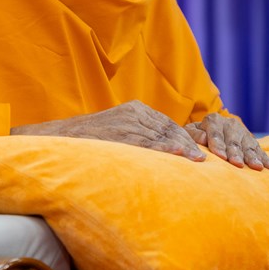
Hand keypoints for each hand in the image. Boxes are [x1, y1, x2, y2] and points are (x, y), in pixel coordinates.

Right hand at [11, 100, 206, 160]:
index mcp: (136, 109)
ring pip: (162, 134)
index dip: (184, 137)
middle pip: (169, 127)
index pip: (167, 123)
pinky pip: (148, 142)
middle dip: (188, 142)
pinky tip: (179, 155)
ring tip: (198, 160)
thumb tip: (160, 154)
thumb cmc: (93, 140)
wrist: (63, 138)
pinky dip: (165, 148)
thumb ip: (138, 136)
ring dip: (182, 147)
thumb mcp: (118, 130)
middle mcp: (134, 112)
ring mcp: (128, 122)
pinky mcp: (121, 132)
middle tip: (205, 158)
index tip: (198, 150)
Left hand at [184, 113, 268, 170]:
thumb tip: (202, 139)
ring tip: (256, 167)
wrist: (213, 127)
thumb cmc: (198, 134)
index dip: (218, 145)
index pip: (215, 133)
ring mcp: (243, 132)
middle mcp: (229, 124)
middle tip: (238, 164)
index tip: (221, 156)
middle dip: (236, 153)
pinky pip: (260, 150)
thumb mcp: (191, 130)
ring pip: (248, 146)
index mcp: (213, 121)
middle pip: (233, 141)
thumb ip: (193, 134)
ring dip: (253, 157)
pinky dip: (266, 159)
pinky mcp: (252, 141)